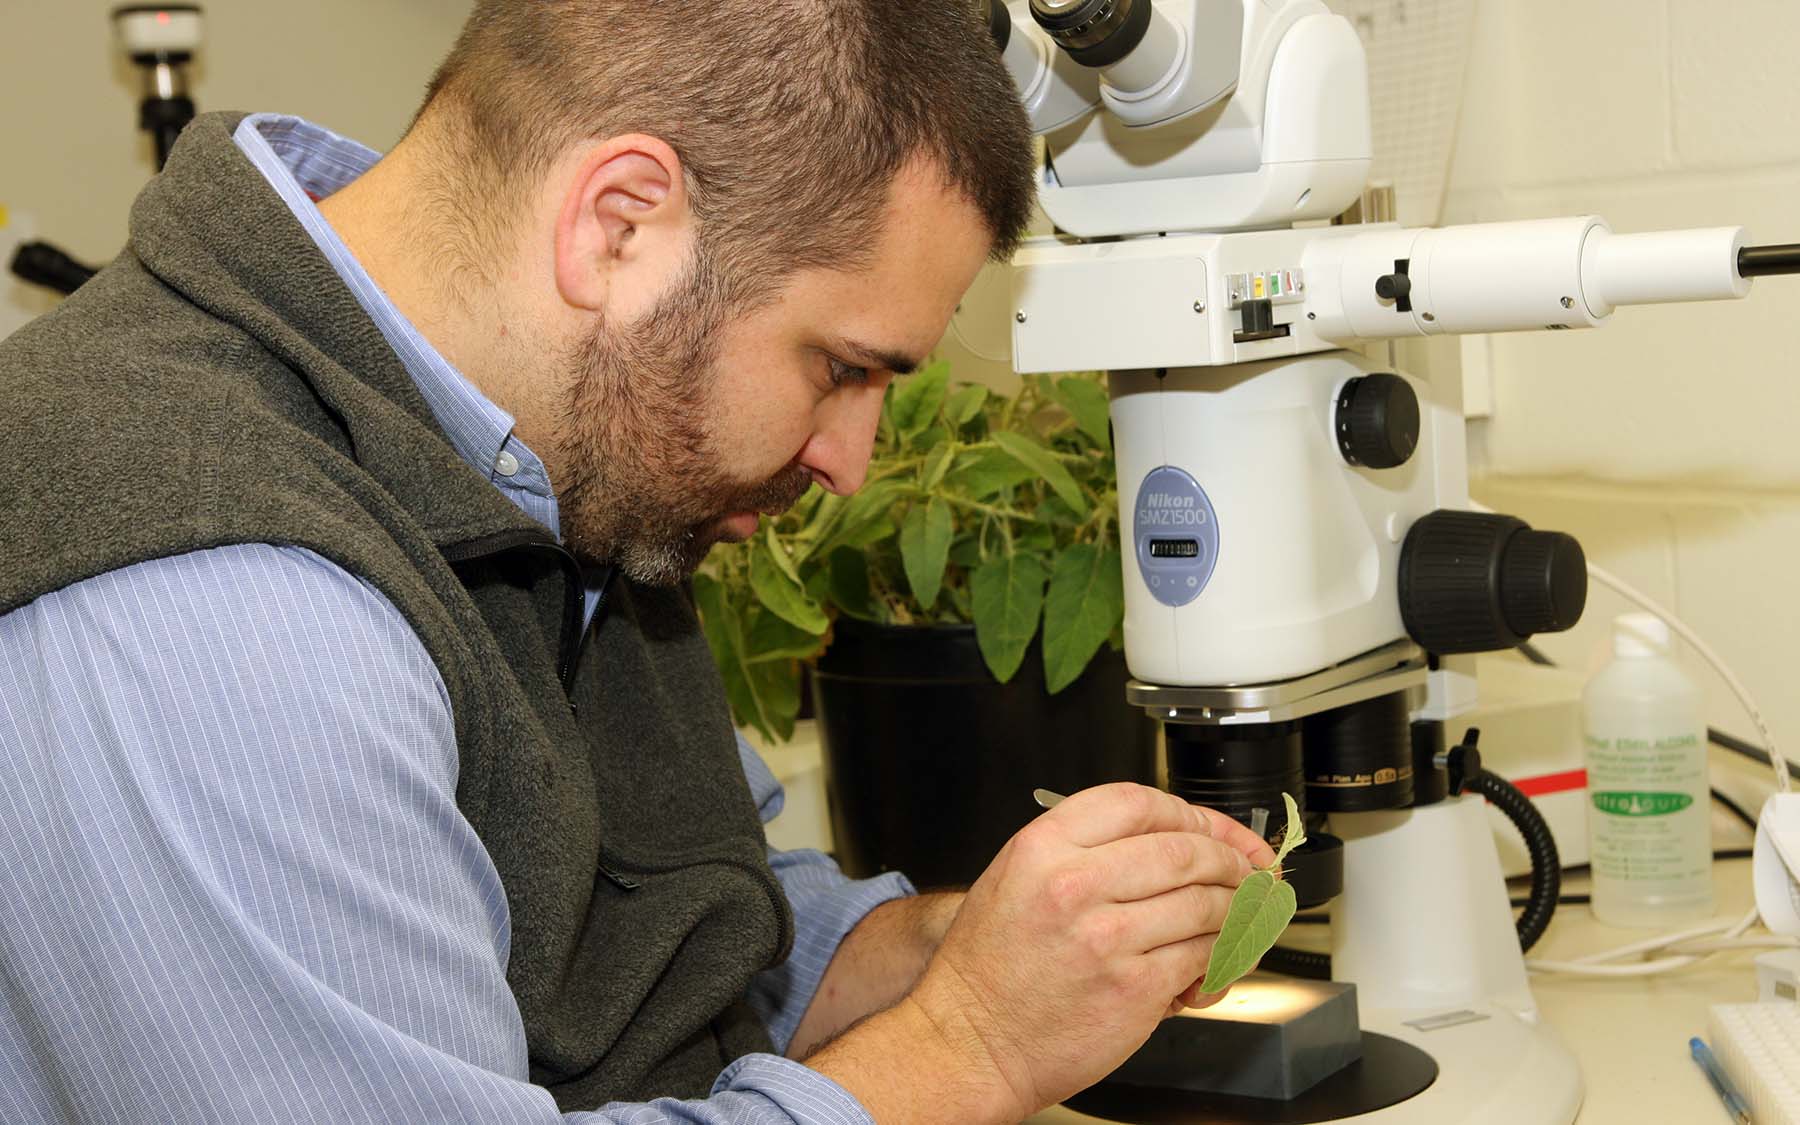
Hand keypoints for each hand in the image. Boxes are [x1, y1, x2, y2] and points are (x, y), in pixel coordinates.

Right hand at [907, 783, 1275, 1119]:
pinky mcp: (1133, 989)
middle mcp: (1073, 885)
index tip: (1216, 829)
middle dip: (1230, 858)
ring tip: (1241, 914)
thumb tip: (1172, 840)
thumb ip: (1084, 849)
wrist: (972, 1041)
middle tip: (1247, 870)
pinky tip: (1216, 960)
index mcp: (1043, 847)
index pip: (1138, 803)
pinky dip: (1223, 956)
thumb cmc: (992, 967)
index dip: (1192, 813)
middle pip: (1184, 849)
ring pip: (1205, 903)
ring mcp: (1106, 938)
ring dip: (1237, 908)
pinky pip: (1202, 956)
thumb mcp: (1017, 877)